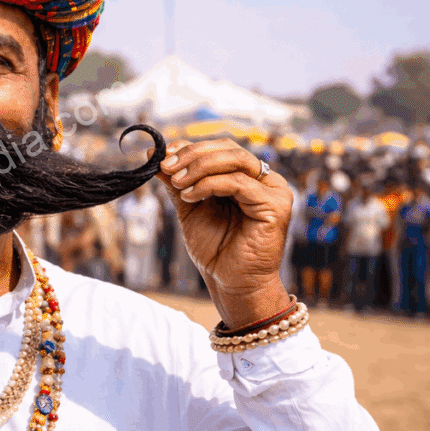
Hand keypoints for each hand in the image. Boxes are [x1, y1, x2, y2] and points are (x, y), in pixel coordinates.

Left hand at [156, 139, 293, 328]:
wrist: (230, 283)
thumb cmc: (215, 249)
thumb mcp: (190, 207)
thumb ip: (177, 182)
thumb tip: (154, 155)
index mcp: (247, 178)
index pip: (221, 149)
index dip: (191, 147)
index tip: (162, 154)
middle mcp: (264, 181)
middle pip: (229, 149)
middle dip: (192, 155)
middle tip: (166, 166)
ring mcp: (273, 192)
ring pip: (235, 160)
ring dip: (198, 167)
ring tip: (176, 182)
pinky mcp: (275, 206)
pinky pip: (238, 183)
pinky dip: (209, 185)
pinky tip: (190, 195)